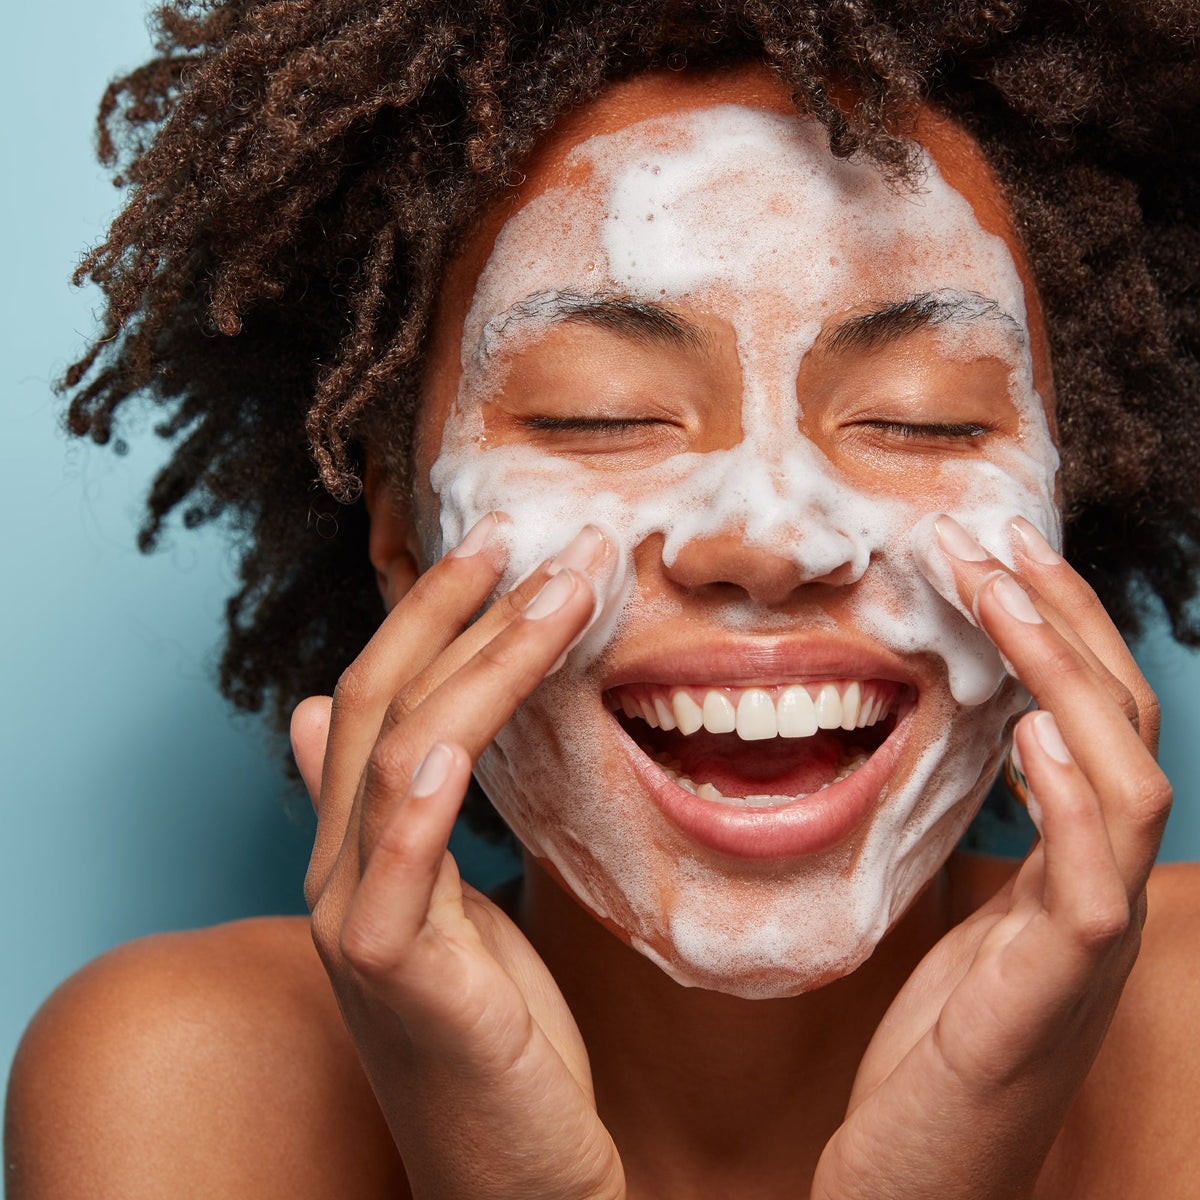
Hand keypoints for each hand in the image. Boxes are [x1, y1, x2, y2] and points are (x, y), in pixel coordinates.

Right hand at [292, 517, 625, 1199]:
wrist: (520, 1179)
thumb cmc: (503, 1039)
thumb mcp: (454, 906)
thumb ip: (406, 816)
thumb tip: (323, 717)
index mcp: (362, 848)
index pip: (381, 696)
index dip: (434, 614)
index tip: (503, 548)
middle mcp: (341, 871)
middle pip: (379, 701)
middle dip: (456, 609)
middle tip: (529, 533)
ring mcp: (357, 923)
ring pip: (397, 755)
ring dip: (482, 661)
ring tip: (562, 589)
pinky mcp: (395, 980)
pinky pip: (398, 867)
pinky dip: (418, 793)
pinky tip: (455, 734)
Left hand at [811, 515, 1169, 1199]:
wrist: (916, 1183)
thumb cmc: (933, 1050)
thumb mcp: (954, 920)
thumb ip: (976, 840)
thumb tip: (959, 743)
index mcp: (1068, 868)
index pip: (1090, 723)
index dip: (1056, 633)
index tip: (994, 555)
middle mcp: (1096, 892)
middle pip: (1120, 728)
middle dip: (1065, 624)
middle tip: (997, 542)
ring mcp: (1085, 943)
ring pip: (1126, 783)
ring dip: (1069, 678)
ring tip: (1008, 598)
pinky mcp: (1051, 995)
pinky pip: (1093, 881)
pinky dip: (1073, 795)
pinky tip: (1034, 728)